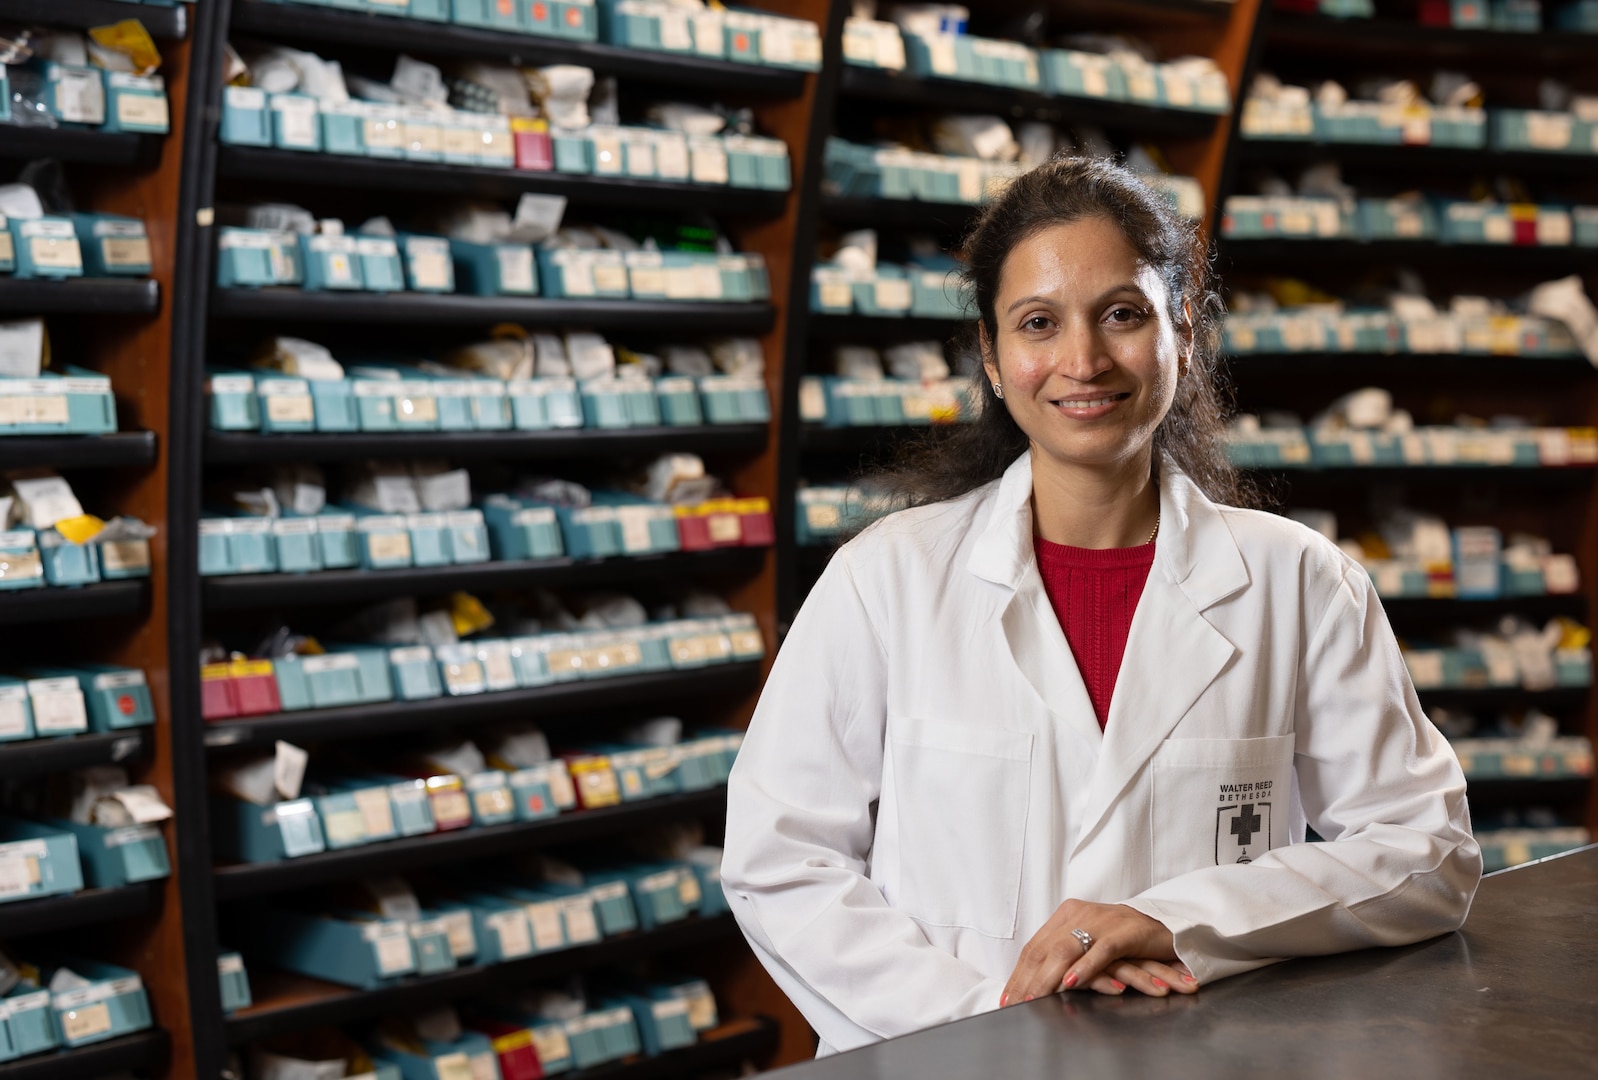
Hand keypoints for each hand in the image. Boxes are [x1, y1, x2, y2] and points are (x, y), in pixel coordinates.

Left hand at [999, 900, 1198, 1004]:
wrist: (1165, 926)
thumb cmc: (1124, 940)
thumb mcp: (1089, 944)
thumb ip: (1064, 956)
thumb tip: (1035, 984)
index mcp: (1067, 914)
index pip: (1035, 947)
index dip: (1020, 974)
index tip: (1007, 997)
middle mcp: (1080, 913)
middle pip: (1044, 949)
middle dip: (1028, 980)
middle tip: (1016, 1005)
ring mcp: (1102, 921)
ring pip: (1066, 950)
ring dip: (1047, 978)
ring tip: (1035, 998)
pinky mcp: (1124, 932)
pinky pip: (1100, 951)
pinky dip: (1084, 968)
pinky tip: (1070, 983)